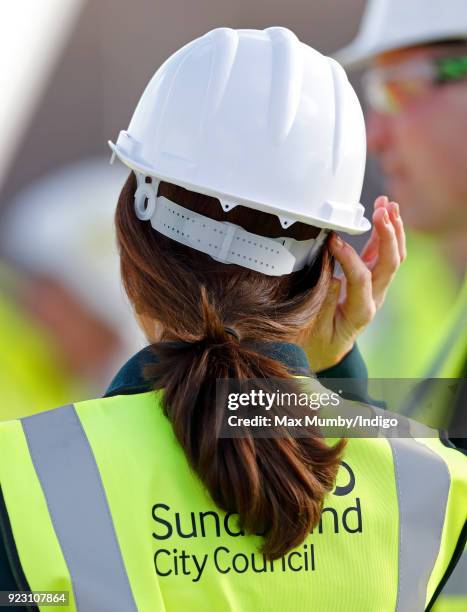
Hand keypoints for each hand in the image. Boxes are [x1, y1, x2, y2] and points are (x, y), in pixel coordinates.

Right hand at [306, 196, 405, 371]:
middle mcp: (374, 297)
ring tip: (387, 204)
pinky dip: (385, 232)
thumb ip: (323, 301)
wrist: (328, 350)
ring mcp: (375, 287)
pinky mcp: (371, 279)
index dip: (348, 257)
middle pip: (390, 264)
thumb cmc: (318, 341)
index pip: (361, 278)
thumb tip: (332, 275)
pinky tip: (383, 211)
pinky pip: (383, 254)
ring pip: (393, 256)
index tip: (333, 239)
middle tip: (381, 212)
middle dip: (388, 235)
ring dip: (393, 228)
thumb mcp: (314, 328)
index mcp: (360, 312)